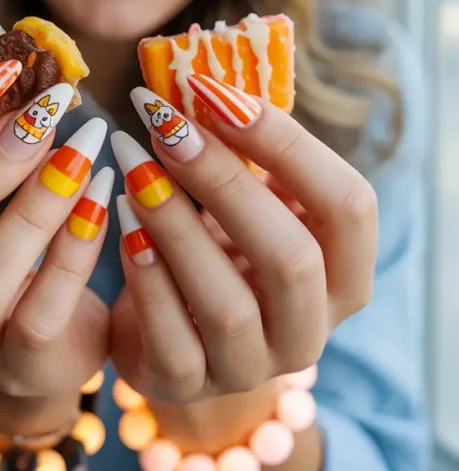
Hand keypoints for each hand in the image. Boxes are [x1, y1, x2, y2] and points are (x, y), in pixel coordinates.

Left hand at [109, 82, 377, 403]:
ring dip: (176, 223)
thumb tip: (210, 85)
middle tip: (168, 126)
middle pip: (292, 258)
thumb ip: (245, 157)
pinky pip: (170, 335)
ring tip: (134, 162)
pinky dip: (145, 273)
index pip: (349, 207)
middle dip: (227, 183)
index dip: (289, 146)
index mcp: (343, 274)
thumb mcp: (244, 204)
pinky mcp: (188, 385)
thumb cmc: (217, 249)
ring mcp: (251, 368)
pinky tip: (121, 220)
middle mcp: (310, 328)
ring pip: (228, 304)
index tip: (220, 94)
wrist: (167, 332)